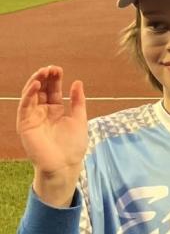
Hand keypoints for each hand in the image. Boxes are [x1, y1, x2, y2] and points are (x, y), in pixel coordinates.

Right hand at [18, 67, 88, 206]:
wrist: (65, 165)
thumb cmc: (73, 146)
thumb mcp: (79, 120)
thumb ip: (78, 102)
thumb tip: (78, 82)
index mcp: (55, 110)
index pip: (53, 90)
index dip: (55, 79)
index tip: (59, 70)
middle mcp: (43, 111)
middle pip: (42, 89)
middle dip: (45, 77)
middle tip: (51, 68)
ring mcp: (33, 116)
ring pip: (31, 94)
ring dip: (36, 81)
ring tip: (43, 72)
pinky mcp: (25, 123)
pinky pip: (25, 105)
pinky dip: (29, 94)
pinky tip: (36, 85)